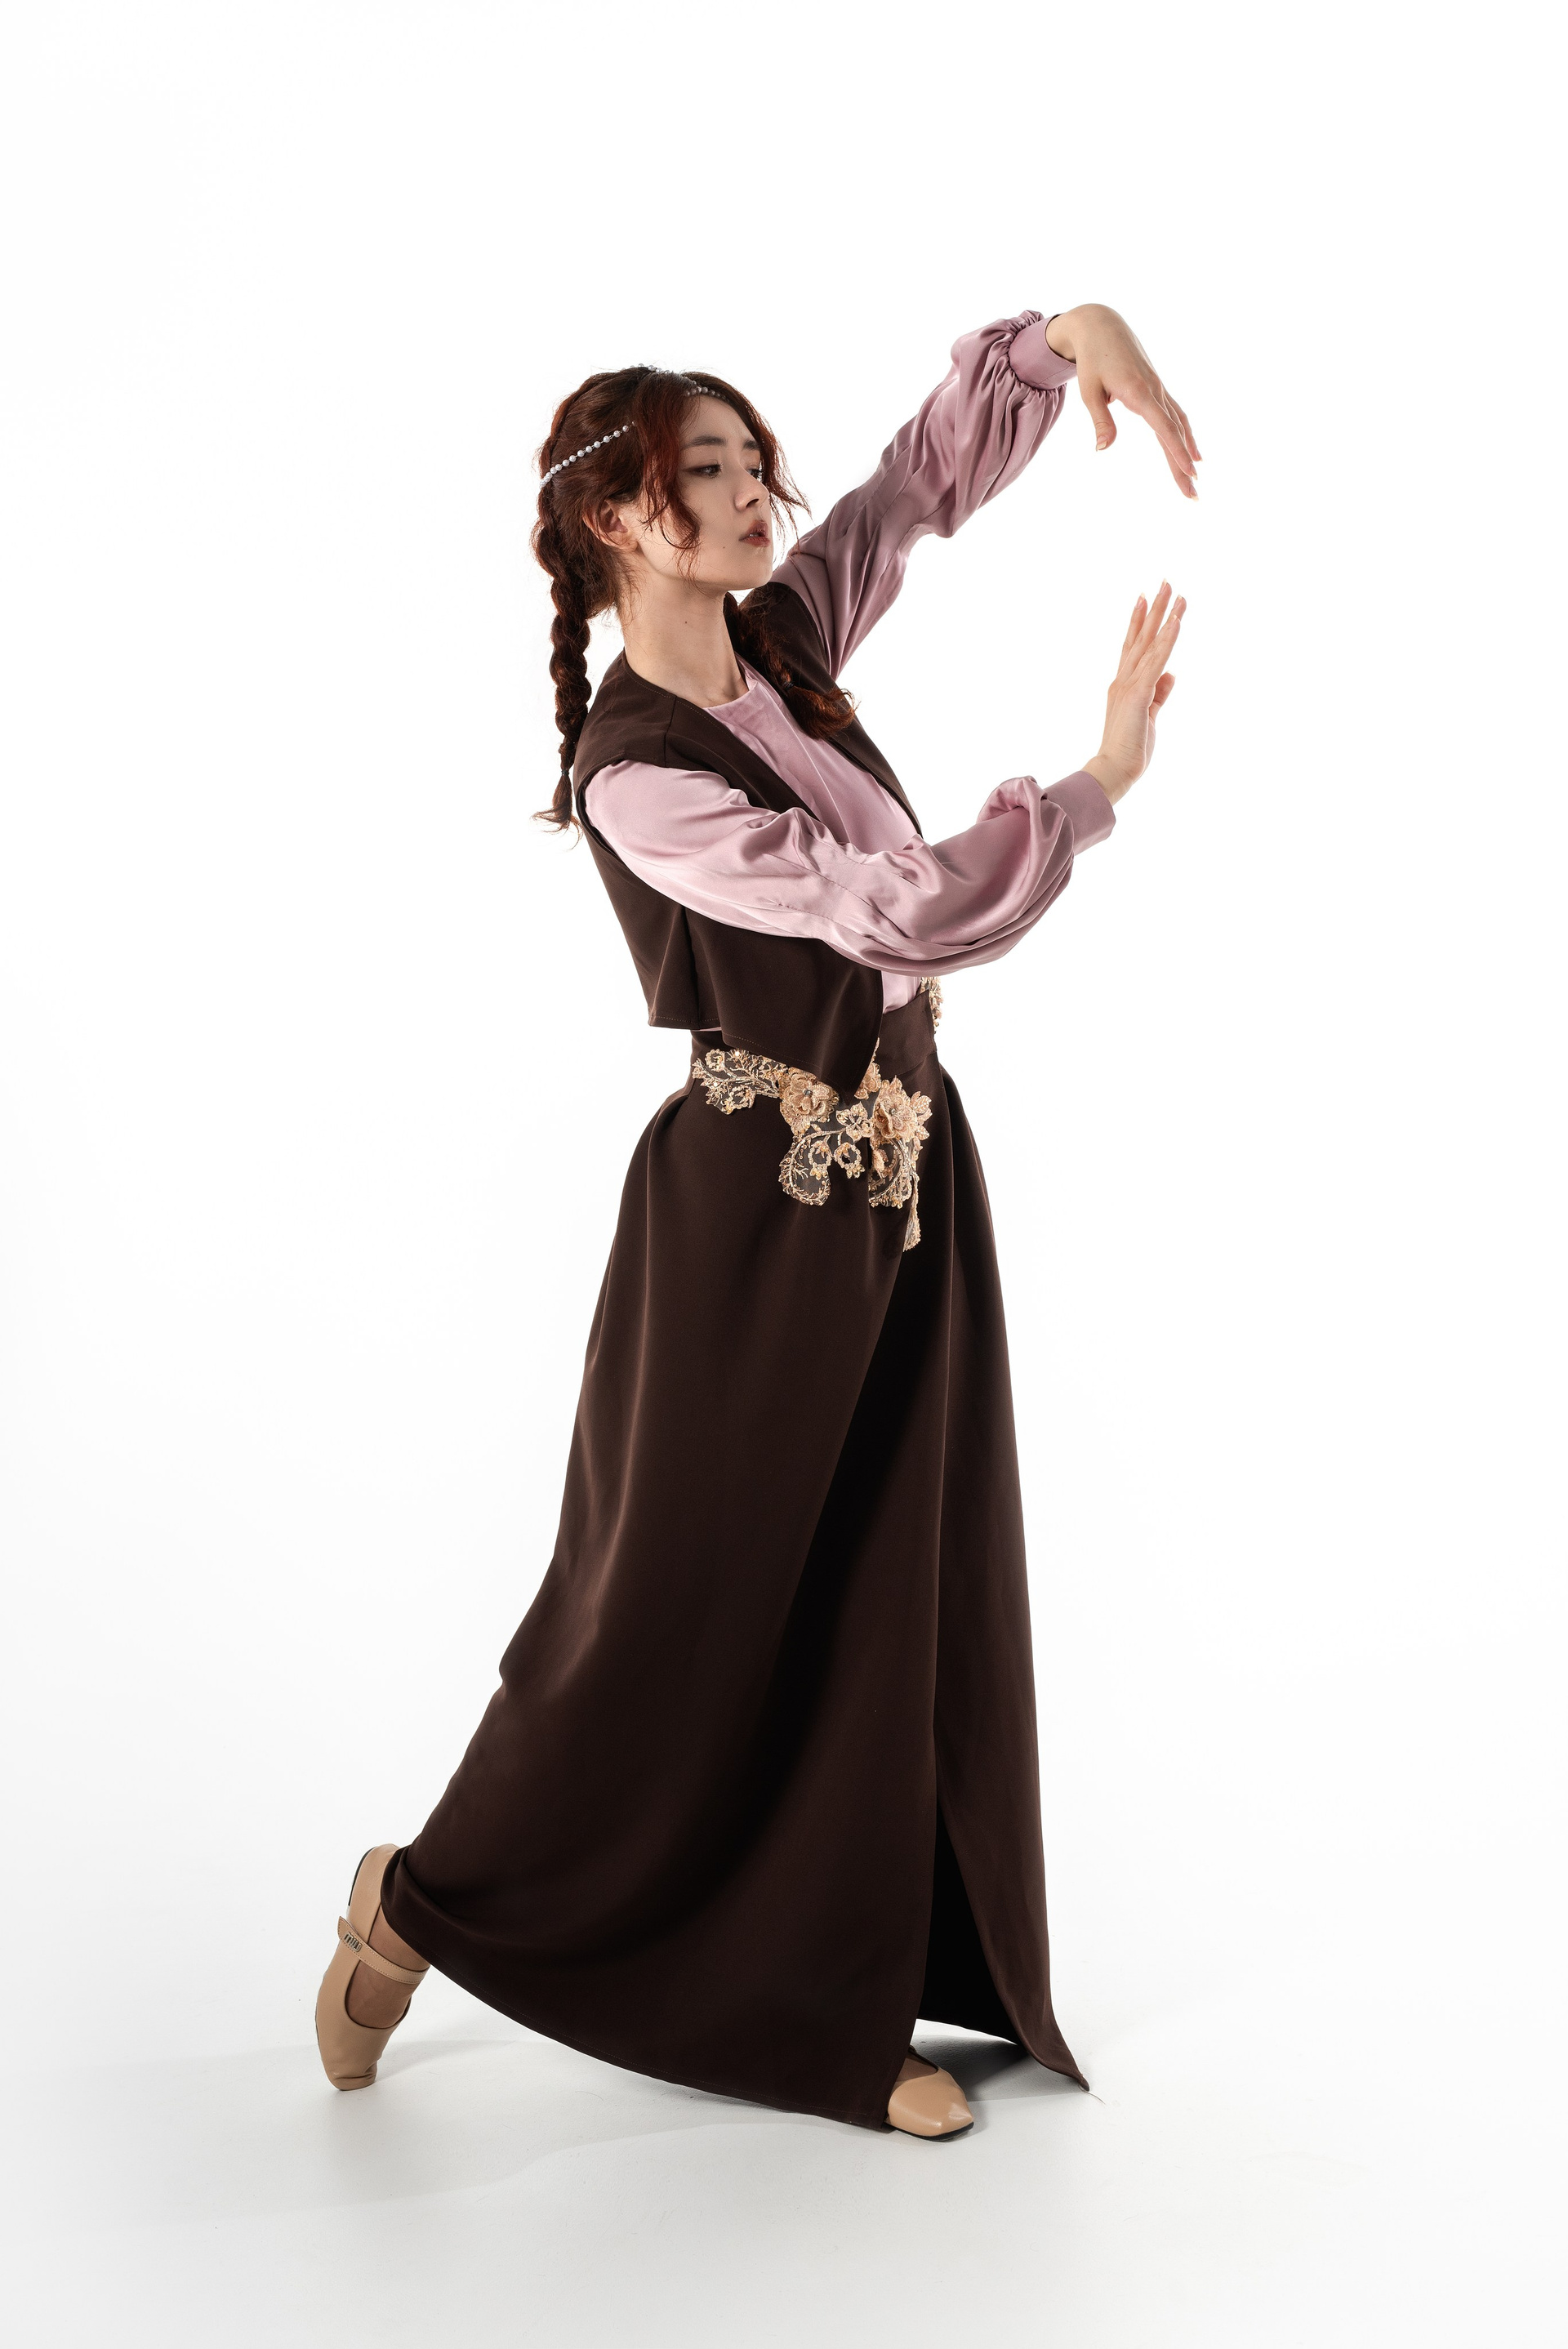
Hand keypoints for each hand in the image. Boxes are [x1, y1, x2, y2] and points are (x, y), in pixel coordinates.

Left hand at [1045, 306, 1200, 499]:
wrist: (1101, 325)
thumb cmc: (1092, 359)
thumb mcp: (1089, 390)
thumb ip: (1100, 420)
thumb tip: (1103, 449)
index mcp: (1139, 391)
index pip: (1164, 427)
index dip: (1178, 451)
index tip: (1190, 472)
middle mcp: (1154, 390)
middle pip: (1175, 432)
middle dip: (1184, 464)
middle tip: (1193, 494)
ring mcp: (1158, 388)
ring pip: (1179, 424)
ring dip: (1188, 451)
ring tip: (1195, 478)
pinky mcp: (1156, 388)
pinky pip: (1175, 414)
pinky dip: (1184, 433)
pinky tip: (1191, 449)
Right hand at [1083, 584, 1184, 806]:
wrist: (1114, 769)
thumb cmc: (1130, 748)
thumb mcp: (1149, 715)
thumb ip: (1159, 693)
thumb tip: (1171, 674)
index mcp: (1124, 685)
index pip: (1133, 646)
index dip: (1140, 621)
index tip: (1145, 598)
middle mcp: (1123, 679)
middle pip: (1141, 637)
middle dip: (1154, 608)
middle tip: (1165, 582)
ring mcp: (1129, 684)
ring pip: (1149, 643)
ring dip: (1163, 616)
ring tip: (1174, 592)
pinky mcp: (1138, 694)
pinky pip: (1155, 661)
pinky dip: (1166, 641)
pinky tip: (1176, 623)